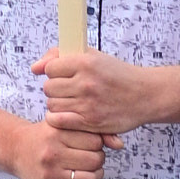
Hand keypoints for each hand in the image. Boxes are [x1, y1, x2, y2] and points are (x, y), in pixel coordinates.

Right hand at [14, 118, 111, 178]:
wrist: (16, 149)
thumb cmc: (44, 135)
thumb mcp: (63, 124)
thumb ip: (91, 130)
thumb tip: (120, 144)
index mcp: (57, 133)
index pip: (95, 141)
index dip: (98, 143)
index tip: (91, 144)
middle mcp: (52, 153)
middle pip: (95, 160)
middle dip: (98, 159)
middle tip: (91, 157)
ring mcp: (50, 173)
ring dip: (95, 175)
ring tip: (89, 170)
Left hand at [33, 46, 154, 137]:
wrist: (145, 94)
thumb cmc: (118, 74)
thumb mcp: (93, 56)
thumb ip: (61, 56)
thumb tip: (34, 68)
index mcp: (86, 63)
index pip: (50, 68)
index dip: (55, 72)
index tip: (64, 75)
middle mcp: (86, 83)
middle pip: (49, 88)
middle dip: (56, 89)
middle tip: (69, 90)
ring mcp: (87, 104)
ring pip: (52, 104)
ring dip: (58, 104)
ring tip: (72, 102)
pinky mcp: (90, 121)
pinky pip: (58, 120)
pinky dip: (59, 118)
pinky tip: (68, 114)